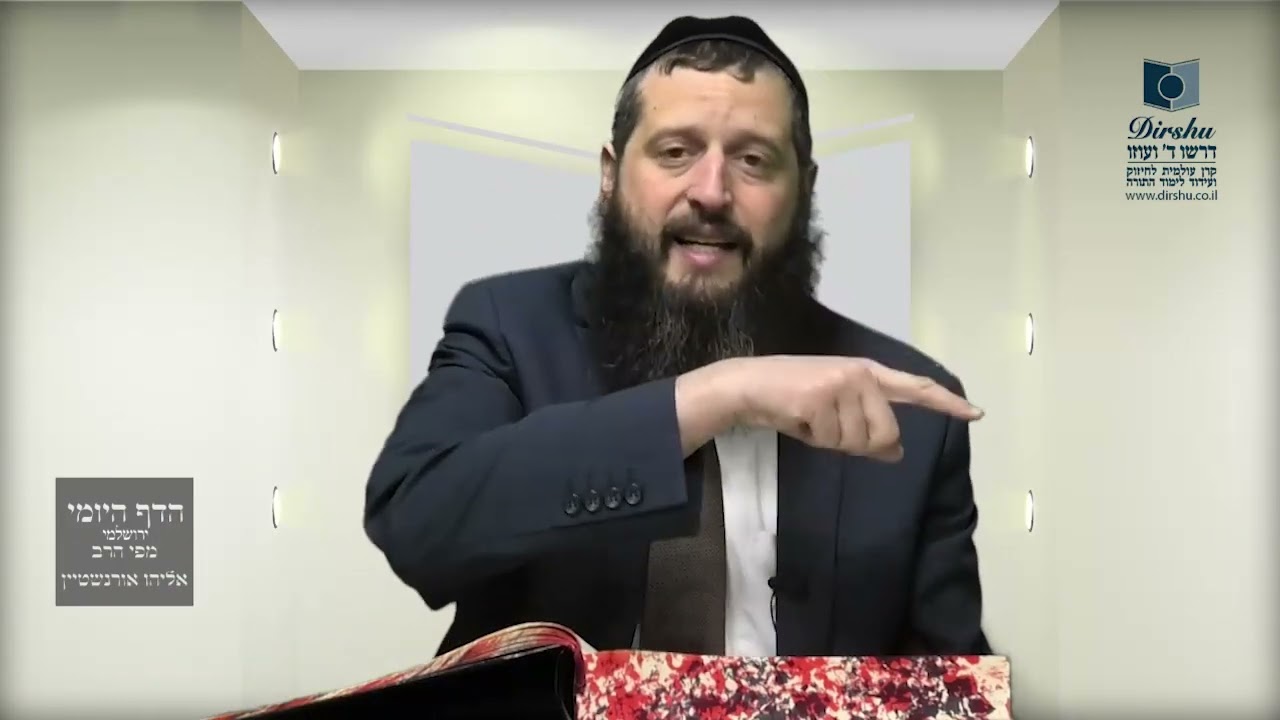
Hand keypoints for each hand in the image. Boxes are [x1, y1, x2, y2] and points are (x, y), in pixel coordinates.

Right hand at [723, 355, 982, 461]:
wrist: (751, 385)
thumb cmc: (793, 400)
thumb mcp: (837, 412)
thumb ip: (869, 427)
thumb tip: (897, 452)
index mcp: (869, 373)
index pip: (916, 388)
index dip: (946, 403)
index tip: (976, 414)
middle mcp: (862, 374)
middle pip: (885, 433)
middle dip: (859, 444)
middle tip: (829, 429)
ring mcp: (842, 383)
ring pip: (857, 441)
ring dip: (832, 441)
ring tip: (811, 419)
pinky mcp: (821, 396)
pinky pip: (832, 440)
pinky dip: (814, 438)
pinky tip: (799, 418)